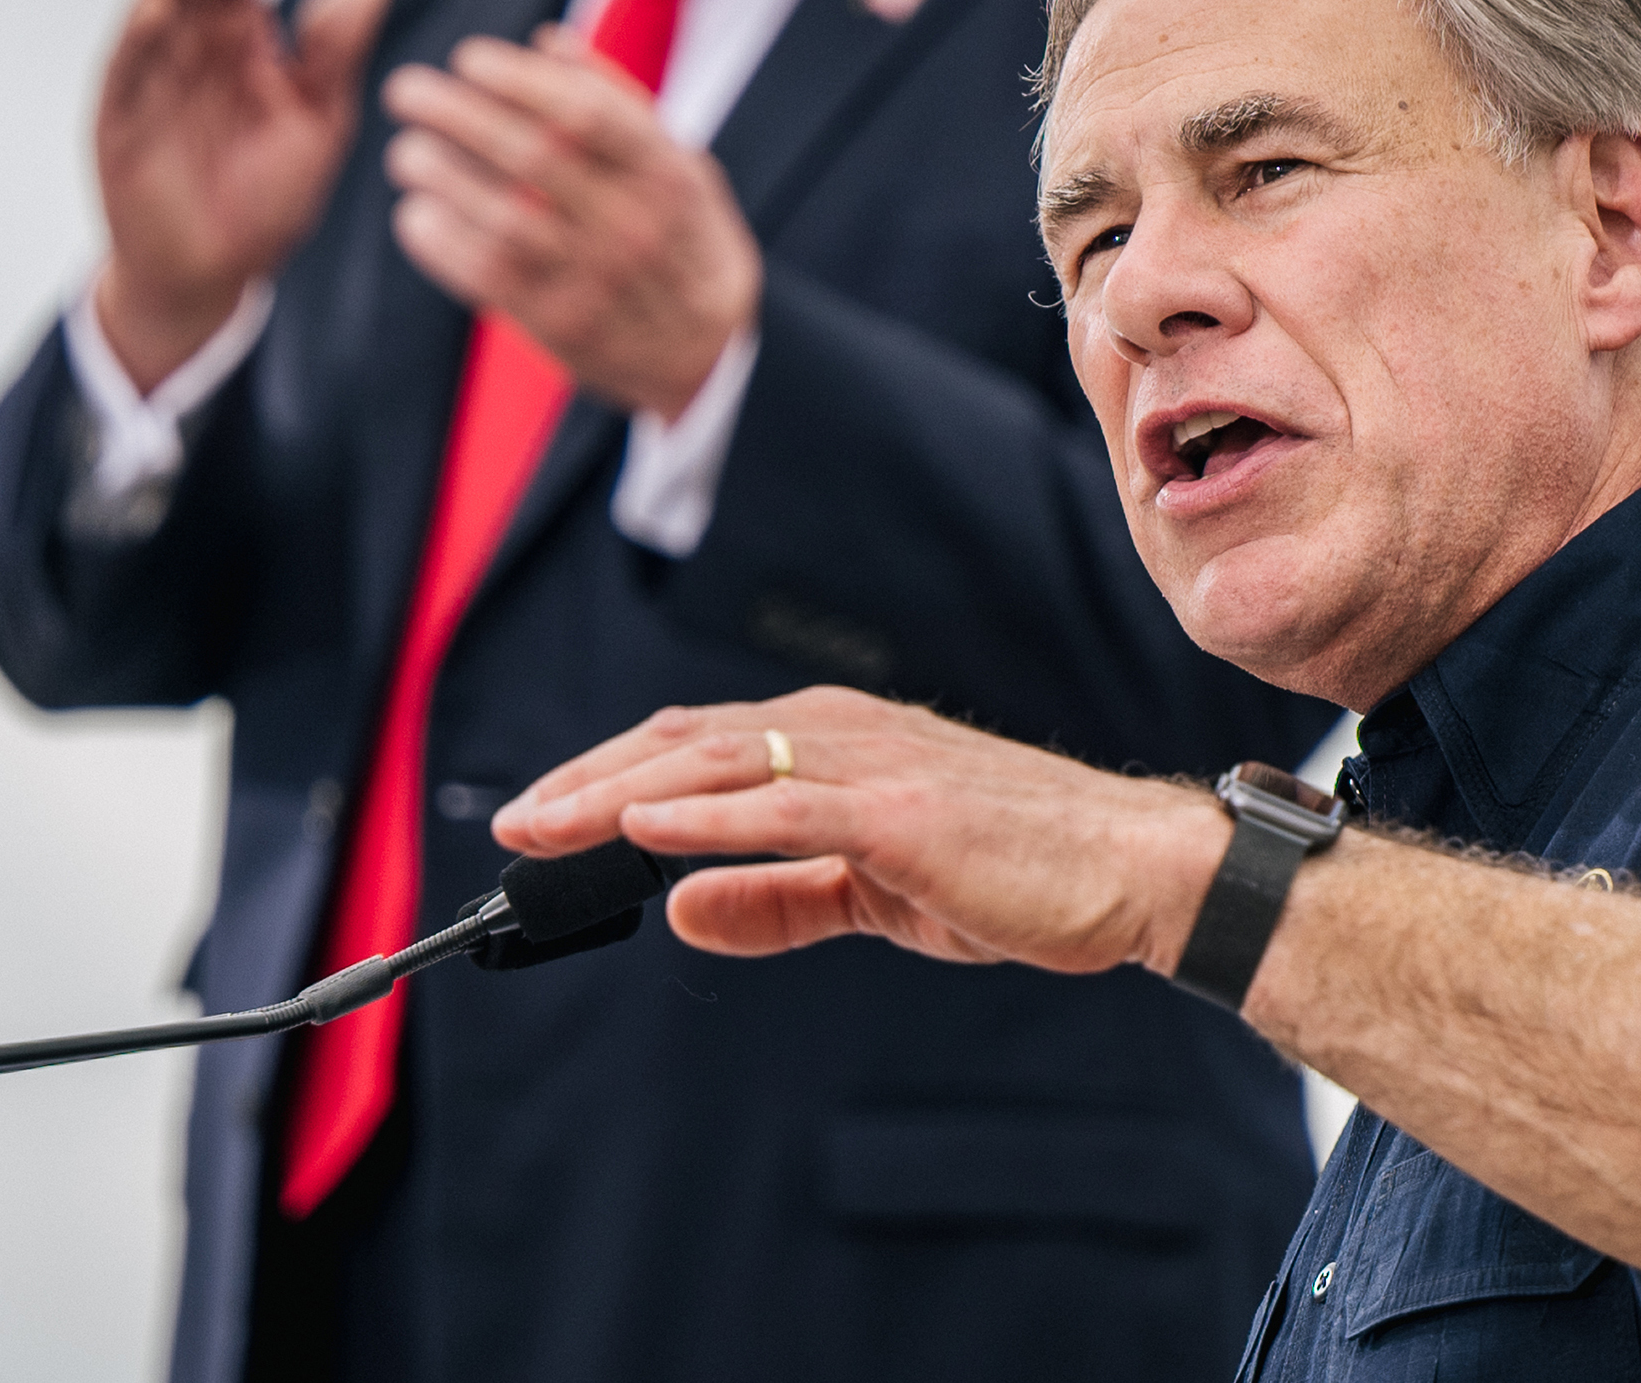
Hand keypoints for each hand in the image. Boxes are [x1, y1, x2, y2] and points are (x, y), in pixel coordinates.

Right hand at [94, 0, 389, 388]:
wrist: (214, 274)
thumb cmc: (266, 197)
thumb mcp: (317, 123)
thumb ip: (335, 56)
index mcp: (240, 42)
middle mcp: (191, 50)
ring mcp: (151, 83)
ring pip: (158, 15)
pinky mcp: (122, 124)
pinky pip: (129, 74)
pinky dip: (141, 39)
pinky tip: (157, 6)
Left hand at [381, 27, 760, 416]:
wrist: (706, 349)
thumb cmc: (680, 234)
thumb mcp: (676, 162)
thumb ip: (615, 102)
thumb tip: (545, 41)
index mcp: (663, 173)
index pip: (584, 112)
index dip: (517, 79)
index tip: (466, 58)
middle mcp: (632, 224)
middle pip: (531, 156)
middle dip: (456, 114)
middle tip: (405, 91)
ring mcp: (596, 279)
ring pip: (499, 216)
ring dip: (439, 176)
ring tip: (406, 152)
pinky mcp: (559, 324)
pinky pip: (484, 275)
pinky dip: (440, 240)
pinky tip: (417, 213)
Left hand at [491, 687, 1225, 974]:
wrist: (1130, 870)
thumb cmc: (1016, 870)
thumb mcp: (871, 893)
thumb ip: (775, 899)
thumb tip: (678, 910)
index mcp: (834, 740)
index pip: (696, 746)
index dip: (609, 777)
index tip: (539, 820)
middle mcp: (841, 731)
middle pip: (685, 743)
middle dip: (588, 783)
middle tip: (510, 828)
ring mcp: (870, 764)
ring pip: (718, 763)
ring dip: (620, 793)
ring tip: (544, 827)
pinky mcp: (900, 811)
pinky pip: (785, 808)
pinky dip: (706, 814)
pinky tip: (645, 830)